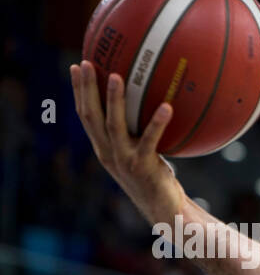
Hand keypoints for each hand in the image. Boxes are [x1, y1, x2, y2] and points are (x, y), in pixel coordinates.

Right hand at [70, 61, 184, 224]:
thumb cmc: (156, 179)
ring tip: (118, 77)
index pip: (85, 115)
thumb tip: (152, 102)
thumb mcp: (142, 153)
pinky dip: (158, 123)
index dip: (78, 91)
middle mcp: (108, 153)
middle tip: (87, 63)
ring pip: (113, 125)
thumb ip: (138, 133)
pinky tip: (167, 106)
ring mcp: (123, 160)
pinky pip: (150, 140)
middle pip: (90, 116)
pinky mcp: (143, 167)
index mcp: (103, 148)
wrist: (164, 211)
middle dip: (86, 88)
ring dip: (114, 100)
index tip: (77, 66)